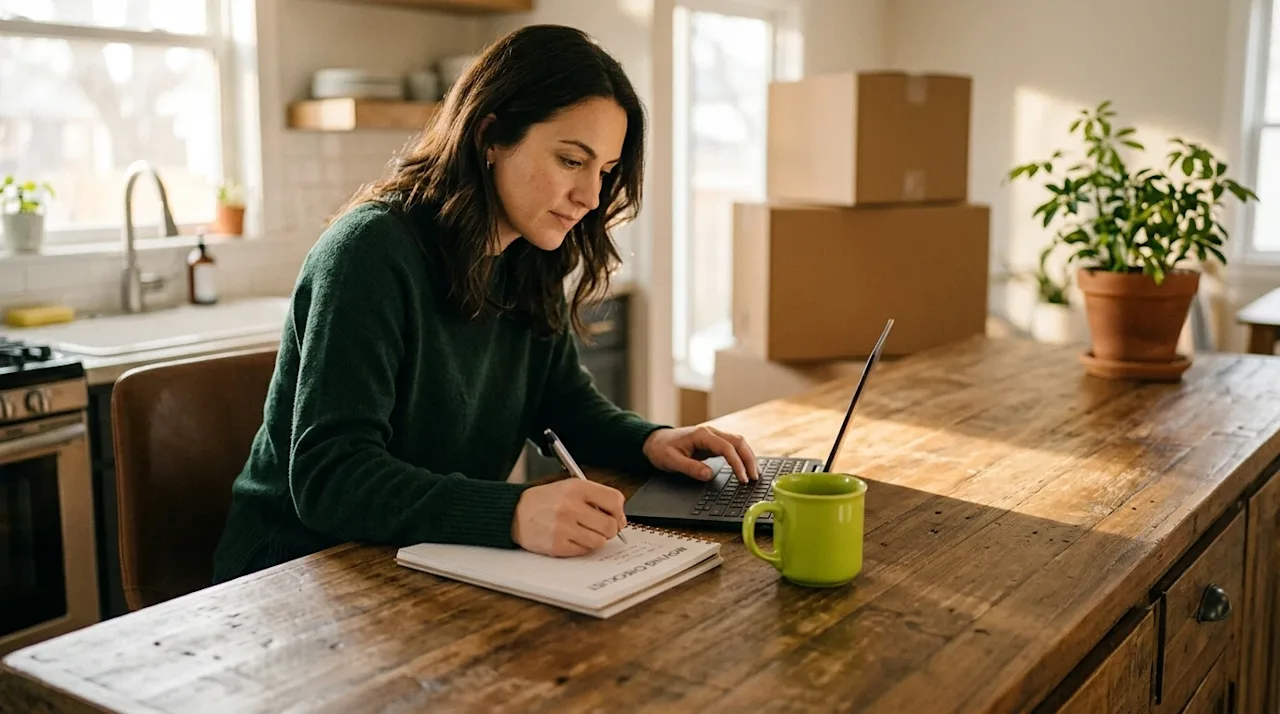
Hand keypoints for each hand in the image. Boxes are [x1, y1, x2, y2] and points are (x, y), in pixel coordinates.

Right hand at [511, 478, 626, 556]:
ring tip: (582, 532)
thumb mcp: (569, 487)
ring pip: (599, 541)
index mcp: (577, 488)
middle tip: (601, 527)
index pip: (614, 500)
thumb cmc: (545, 501)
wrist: (516, 513)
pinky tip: (571, 538)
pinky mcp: (557, 545)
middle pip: (610, 525)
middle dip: (610, 529)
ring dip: (595, 539)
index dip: (619, 511)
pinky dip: (581, 547)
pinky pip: (584, 551)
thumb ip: (595, 498)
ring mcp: (563, 527)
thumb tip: (620, 518)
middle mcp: (570, 506)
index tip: (616, 516)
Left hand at [642, 425, 758, 483]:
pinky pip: (732, 447)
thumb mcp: (672, 461)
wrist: (654, 441)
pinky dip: (742, 456)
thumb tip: (709, 475)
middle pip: (738, 442)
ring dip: (748, 457)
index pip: (727, 448)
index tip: (743, 478)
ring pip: (738, 443)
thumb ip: (691, 468)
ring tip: (755, 474)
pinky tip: (747, 467)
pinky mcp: (713, 443)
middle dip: (749, 460)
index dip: (737, 464)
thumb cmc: (661, 449)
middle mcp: (711, 433)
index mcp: (702, 435)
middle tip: (755, 478)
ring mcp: (713, 436)